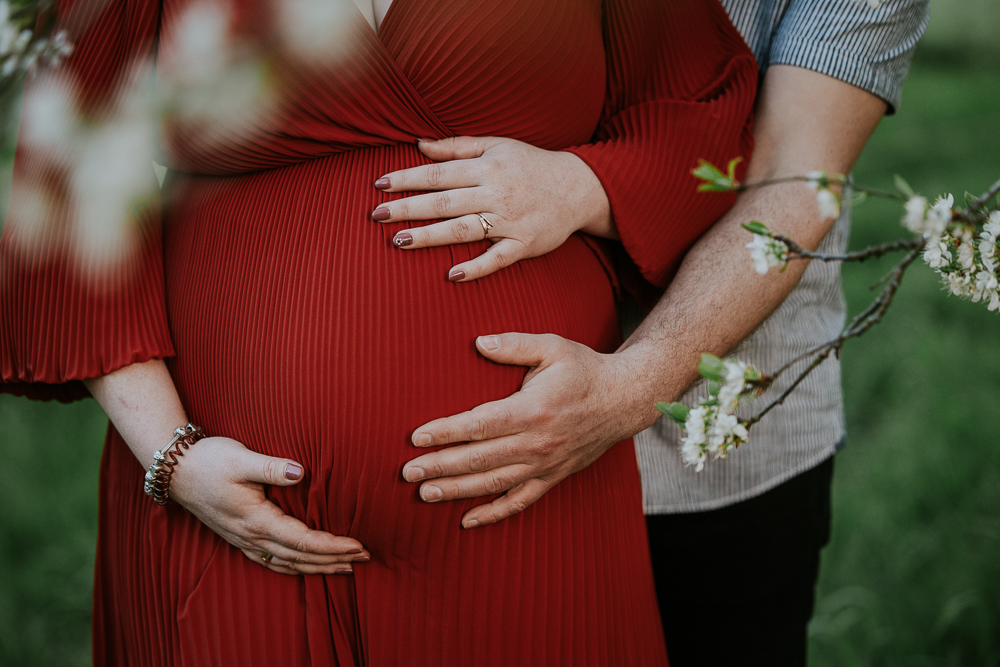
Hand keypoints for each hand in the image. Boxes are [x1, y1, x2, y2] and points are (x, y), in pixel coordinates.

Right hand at [170, 437, 369, 574]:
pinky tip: (306, 568)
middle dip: (333, 560)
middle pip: (299, 557)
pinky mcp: (239, 538)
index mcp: (256, 519)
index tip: (357, 545)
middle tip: (364, 557)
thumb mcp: (239, 457)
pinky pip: (272, 562)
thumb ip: (270, 467)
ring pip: (287, 563)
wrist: (176, 471)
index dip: (331, 546)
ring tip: (346, 567)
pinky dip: (294, 568)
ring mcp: (244, 540)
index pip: (302, 540)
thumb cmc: (209, 460)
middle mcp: (251, 536)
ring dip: (317, 567)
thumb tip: (300, 471)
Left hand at [371, 136, 614, 280]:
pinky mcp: (524, 244)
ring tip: (399, 241)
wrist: (579, 188)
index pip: (438, 174)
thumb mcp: (498, 145)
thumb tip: (418, 144)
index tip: (379, 186)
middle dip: (408, 208)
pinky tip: (452, 274)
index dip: (407, 179)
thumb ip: (457, 146)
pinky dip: (476, 267)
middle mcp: (495, 192)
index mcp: (486, 167)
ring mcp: (510, 220)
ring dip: (431, 235)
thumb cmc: (532, 164)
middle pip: (444, 202)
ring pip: (464, 229)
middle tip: (376, 215)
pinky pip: (497, 258)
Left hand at [400, 333, 659, 527]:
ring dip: (457, 490)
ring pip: (494, 483)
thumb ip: (514, 345)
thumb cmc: (585, 370)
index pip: (480, 424)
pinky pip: (520, 500)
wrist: (624, 399)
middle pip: (480, 459)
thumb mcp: (552, 347)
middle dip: (440, 466)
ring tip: (425, 494)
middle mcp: (537, 442)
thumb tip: (478, 343)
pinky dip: (494, 513)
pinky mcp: (553, 476)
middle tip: (407, 472)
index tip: (417, 438)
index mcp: (533, 409)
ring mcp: (545, 464)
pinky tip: (468, 520)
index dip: (446, 432)